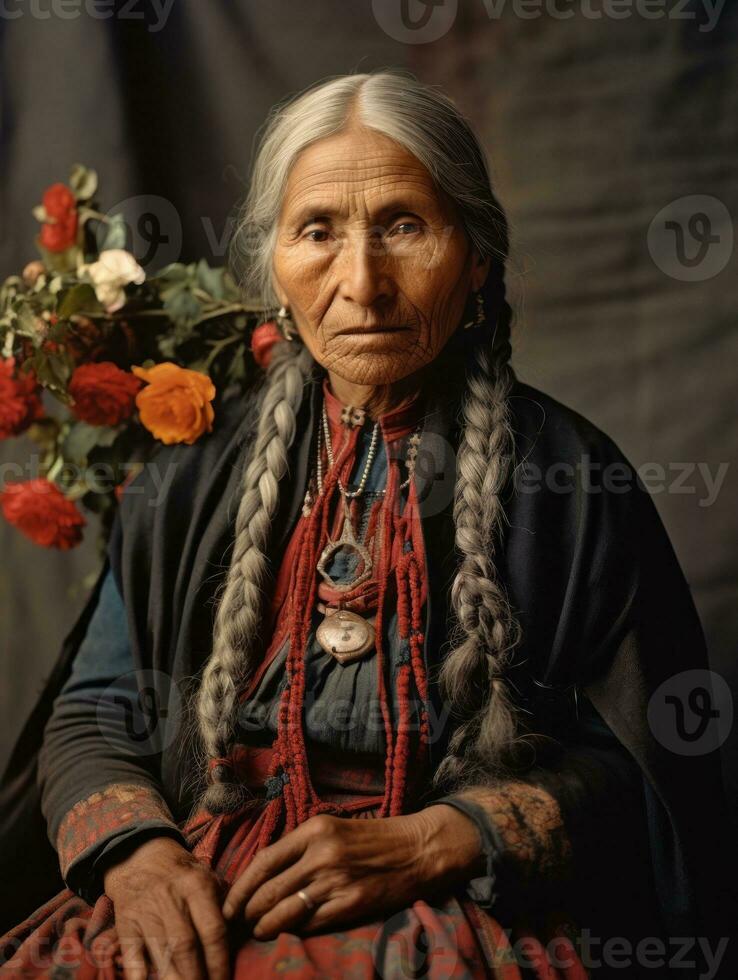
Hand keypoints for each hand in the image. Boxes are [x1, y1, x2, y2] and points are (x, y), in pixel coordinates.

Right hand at [103, 835, 229, 979]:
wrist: (138, 854)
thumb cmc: (179, 871)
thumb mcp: (205, 875)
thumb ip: (220, 903)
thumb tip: (239, 934)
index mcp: (197, 886)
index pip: (213, 929)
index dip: (220, 961)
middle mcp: (172, 899)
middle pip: (186, 945)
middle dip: (197, 977)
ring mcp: (147, 912)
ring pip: (162, 951)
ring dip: (173, 978)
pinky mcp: (126, 922)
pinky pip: (131, 951)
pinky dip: (137, 972)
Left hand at [222, 805, 482, 939]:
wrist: (418, 848)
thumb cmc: (372, 838)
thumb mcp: (333, 829)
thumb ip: (300, 848)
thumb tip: (263, 875)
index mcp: (314, 830)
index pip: (263, 861)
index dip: (241, 888)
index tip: (229, 904)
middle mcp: (321, 854)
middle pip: (268, 891)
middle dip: (249, 913)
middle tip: (242, 924)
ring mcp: (336, 880)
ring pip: (285, 913)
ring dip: (266, 927)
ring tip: (261, 932)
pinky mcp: (352, 904)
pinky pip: (311, 925)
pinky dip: (296, 931)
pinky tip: (292, 931)